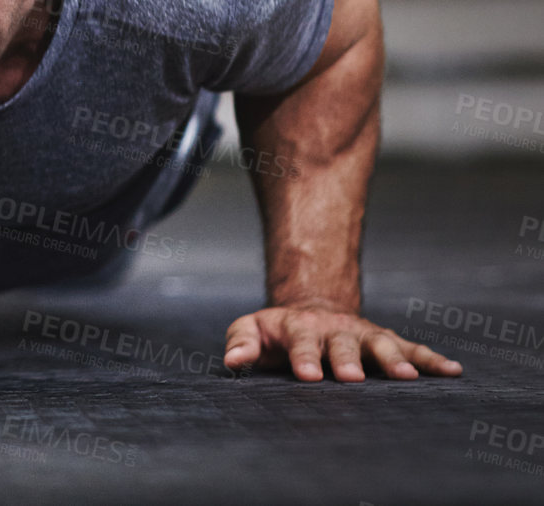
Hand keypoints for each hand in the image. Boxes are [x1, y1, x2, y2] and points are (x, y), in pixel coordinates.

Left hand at [223, 304, 463, 381]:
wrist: (309, 308)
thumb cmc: (276, 331)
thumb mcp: (251, 329)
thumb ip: (240, 343)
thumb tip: (232, 361)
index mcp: (299, 328)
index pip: (301, 344)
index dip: (305, 359)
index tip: (308, 376)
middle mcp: (334, 330)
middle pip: (343, 344)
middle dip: (348, 360)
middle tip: (353, 378)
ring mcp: (362, 334)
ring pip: (381, 344)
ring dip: (393, 359)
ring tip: (408, 376)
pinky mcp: (385, 341)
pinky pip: (412, 348)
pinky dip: (432, 359)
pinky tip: (453, 371)